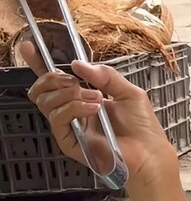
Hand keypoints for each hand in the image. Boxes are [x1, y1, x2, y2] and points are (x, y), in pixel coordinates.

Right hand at [22, 42, 177, 188]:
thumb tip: (78, 63)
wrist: (149, 152)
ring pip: (45, 102)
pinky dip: (74, 108)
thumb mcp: (128, 93)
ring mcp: (70, 126)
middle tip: (75, 81)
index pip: (55, 82)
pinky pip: (57, 118)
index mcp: (84, 98)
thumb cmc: (142, 127)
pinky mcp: (69, 141)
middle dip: (53, 78)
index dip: (40, 65)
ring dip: (70, 94)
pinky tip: (94, 108)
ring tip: (96, 98)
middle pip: (41, 90)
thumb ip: (106, 76)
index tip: (30, 48)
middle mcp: (73, 112)